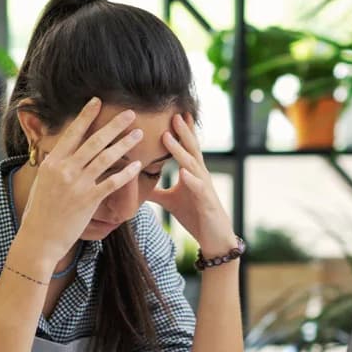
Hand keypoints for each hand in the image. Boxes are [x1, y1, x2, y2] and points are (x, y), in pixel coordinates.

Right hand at [17, 97, 143, 267]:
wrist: (39, 238)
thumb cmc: (40, 212)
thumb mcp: (43, 182)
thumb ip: (54, 166)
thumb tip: (59, 152)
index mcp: (52, 162)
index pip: (72, 133)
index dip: (86, 116)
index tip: (97, 101)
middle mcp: (64, 170)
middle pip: (94, 141)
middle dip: (114, 125)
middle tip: (130, 113)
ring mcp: (77, 185)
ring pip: (106, 158)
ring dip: (124, 144)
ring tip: (139, 135)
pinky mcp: (88, 201)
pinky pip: (112, 183)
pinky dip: (126, 173)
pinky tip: (138, 166)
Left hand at [150, 113, 236, 256]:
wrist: (214, 238)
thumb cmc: (195, 215)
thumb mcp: (170, 200)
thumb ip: (156, 190)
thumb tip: (136, 182)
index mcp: (192, 173)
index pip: (187, 148)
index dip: (182, 131)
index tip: (173, 113)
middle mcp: (200, 176)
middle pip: (191, 149)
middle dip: (183, 132)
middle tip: (173, 113)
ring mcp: (204, 188)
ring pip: (192, 165)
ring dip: (180, 151)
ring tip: (168, 137)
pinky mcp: (207, 203)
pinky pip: (199, 189)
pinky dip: (191, 180)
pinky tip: (183, 172)